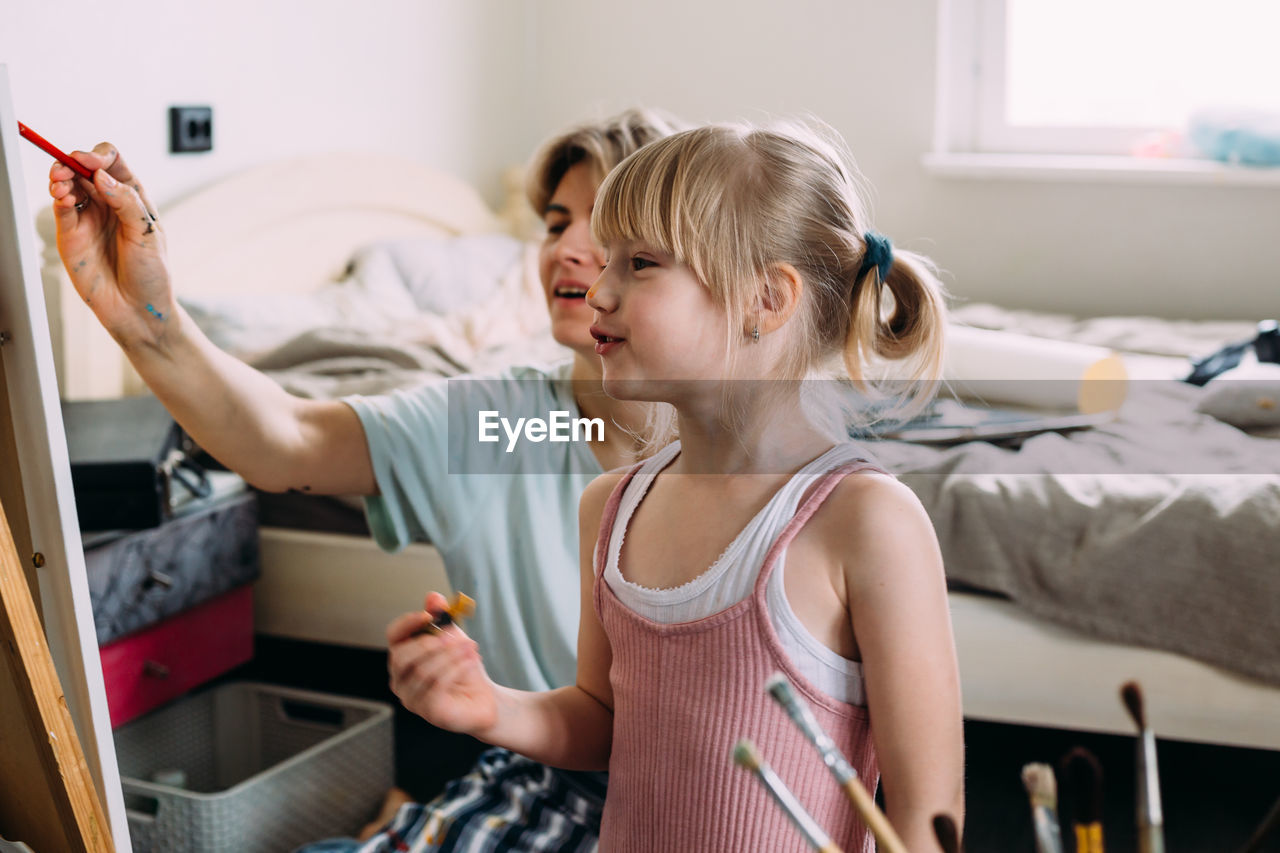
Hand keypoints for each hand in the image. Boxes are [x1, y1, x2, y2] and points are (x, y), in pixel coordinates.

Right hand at [47, 143, 174, 345]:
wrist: (137, 310)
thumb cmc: (151, 274)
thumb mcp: (147, 234)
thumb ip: (126, 202)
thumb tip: (102, 177)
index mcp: (132, 198)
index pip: (112, 162)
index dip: (99, 156)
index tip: (92, 163)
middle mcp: (108, 203)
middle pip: (84, 169)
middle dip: (74, 162)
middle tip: (68, 168)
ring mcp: (88, 218)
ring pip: (68, 184)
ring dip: (61, 177)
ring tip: (61, 184)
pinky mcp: (72, 235)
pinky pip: (61, 208)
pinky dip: (58, 197)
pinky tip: (62, 197)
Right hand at [387, 591, 497, 736]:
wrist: (484, 698)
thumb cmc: (464, 669)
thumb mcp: (454, 638)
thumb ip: (442, 618)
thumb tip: (433, 597)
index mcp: (403, 656)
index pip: (394, 635)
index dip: (408, 623)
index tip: (429, 614)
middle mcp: (401, 679)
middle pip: (401, 657)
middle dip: (429, 643)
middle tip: (453, 636)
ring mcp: (412, 698)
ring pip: (422, 672)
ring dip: (449, 656)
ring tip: (470, 647)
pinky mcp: (429, 711)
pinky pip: (437, 686)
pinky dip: (455, 669)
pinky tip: (470, 661)